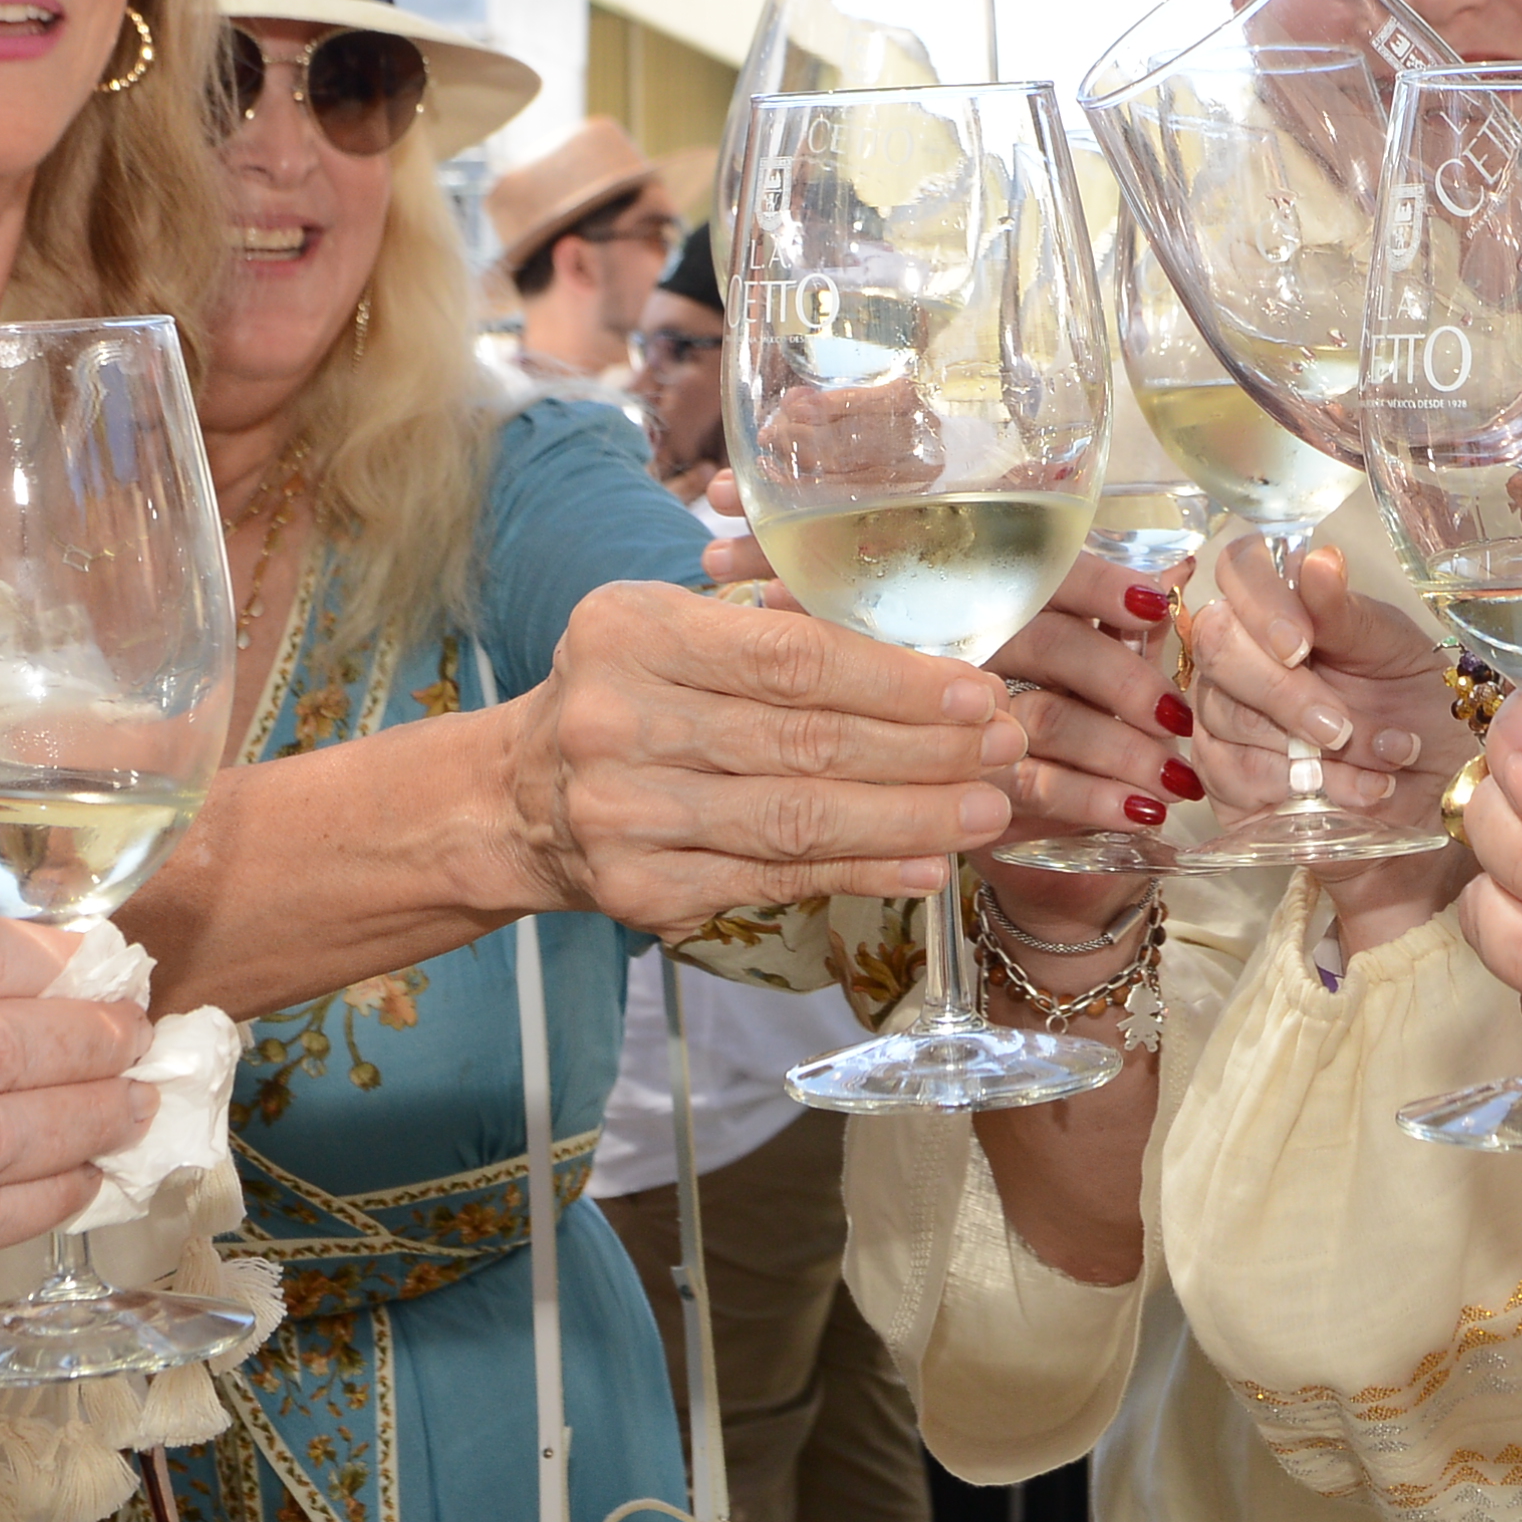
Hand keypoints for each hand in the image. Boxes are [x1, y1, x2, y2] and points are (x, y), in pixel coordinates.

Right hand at [504, 576, 1031, 923]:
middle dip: (924, 749)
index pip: (788, 658)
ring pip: (798, 821)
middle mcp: (616, 723)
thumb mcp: (668, 631)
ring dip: (909, 818)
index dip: (894, 679)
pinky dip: (860, 873)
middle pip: (804, 743)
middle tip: (1006, 748)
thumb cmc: (625, 693)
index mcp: (630, 633)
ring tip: (987, 809)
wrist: (515, 799)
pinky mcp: (642, 891)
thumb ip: (773, 634)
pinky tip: (926, 863)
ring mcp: (626, 815)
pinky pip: (776, 880)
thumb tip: (928, 658)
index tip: (977, 689)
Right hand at [977, 545, 1210, 846]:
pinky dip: (1097, 799)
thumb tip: (1181, 569)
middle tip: (1178, 717)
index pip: (1051, 578)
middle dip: (1124, 679)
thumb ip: (1132, 625)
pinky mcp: (978, 782)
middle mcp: (987, 652)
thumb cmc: (1069, 719)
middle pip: (1048, 641)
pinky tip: (1142, 812)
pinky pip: (1039, 786)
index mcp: (1018, 610)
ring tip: (1178, 778)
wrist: (1024, 812)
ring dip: (1124, 750)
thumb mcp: (1100, 669)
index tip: (1156, 605)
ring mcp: (974, 717)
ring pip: (1050, 718)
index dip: (1101, 586)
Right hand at [1179, 529, 1453, 811]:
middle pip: (1217, 648)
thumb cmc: (1416, 706)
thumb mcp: (1397, 654)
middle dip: (1285, 694)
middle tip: (1344, 727)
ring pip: (1227, 719)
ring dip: (1315, 752)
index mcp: (1283, 606)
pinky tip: (1360, 791)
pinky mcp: (1224, 779)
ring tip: (1383, 761)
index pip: (1240, 569)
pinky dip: (1308, 788)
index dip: (1261, 604)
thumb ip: (1347, 614)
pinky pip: (1238, 778)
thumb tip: (1319, 561)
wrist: (1439, 787)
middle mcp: (1239, 653)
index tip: (1300, 644)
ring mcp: (1221, 716)